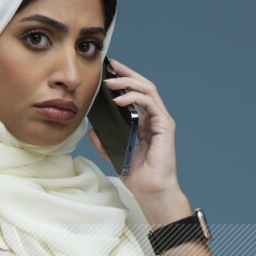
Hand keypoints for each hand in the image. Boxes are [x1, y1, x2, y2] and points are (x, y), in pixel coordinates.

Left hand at [88, 58, 190, 225]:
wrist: (151, 191)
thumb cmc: (137, 175)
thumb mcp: (114, 154)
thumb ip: (104, 141)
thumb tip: (91, 129)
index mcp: (144, 123)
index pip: (135, 94)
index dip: (123, 80)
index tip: (108, 71)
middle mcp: (154, 118)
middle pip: (142, 86)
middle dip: (126, 73)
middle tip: (110, 65)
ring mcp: (161, 121)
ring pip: (147, 89)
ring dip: (128, 82)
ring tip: (110, 81)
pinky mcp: (165, 125)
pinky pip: (150, 103)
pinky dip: (134, 97)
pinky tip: (119, 99)